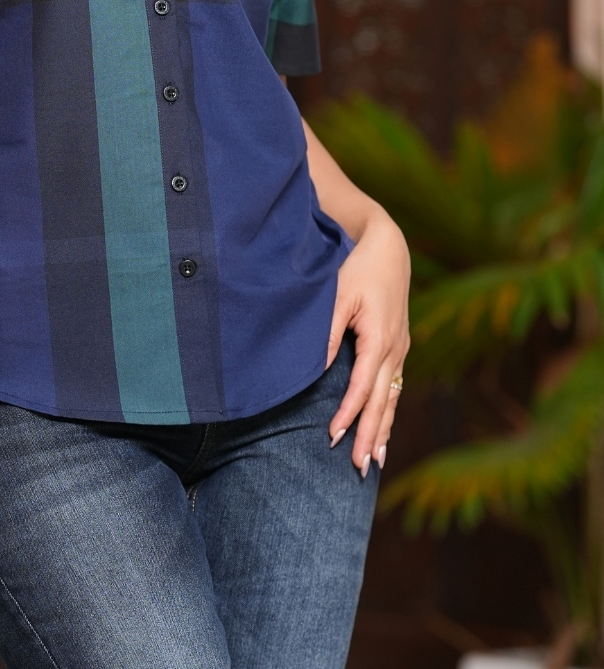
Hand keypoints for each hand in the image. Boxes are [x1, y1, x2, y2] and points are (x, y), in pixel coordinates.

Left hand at [326, 208, 410, 476]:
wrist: (388, 248)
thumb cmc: (359, 269)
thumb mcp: (339, 297)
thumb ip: (328, 334)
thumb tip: (318, 370)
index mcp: (380, 339)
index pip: (362, 387)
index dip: (348, 414)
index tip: (334, 437)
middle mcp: (395, 350)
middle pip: (381, 402)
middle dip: (370, 436)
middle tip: (360, 468)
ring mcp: (400, 350)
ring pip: (391, 399)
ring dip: (382, 431)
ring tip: (374, 463)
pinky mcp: (399, 347)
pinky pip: (394, 388)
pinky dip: (388, 412)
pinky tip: (383, 431)